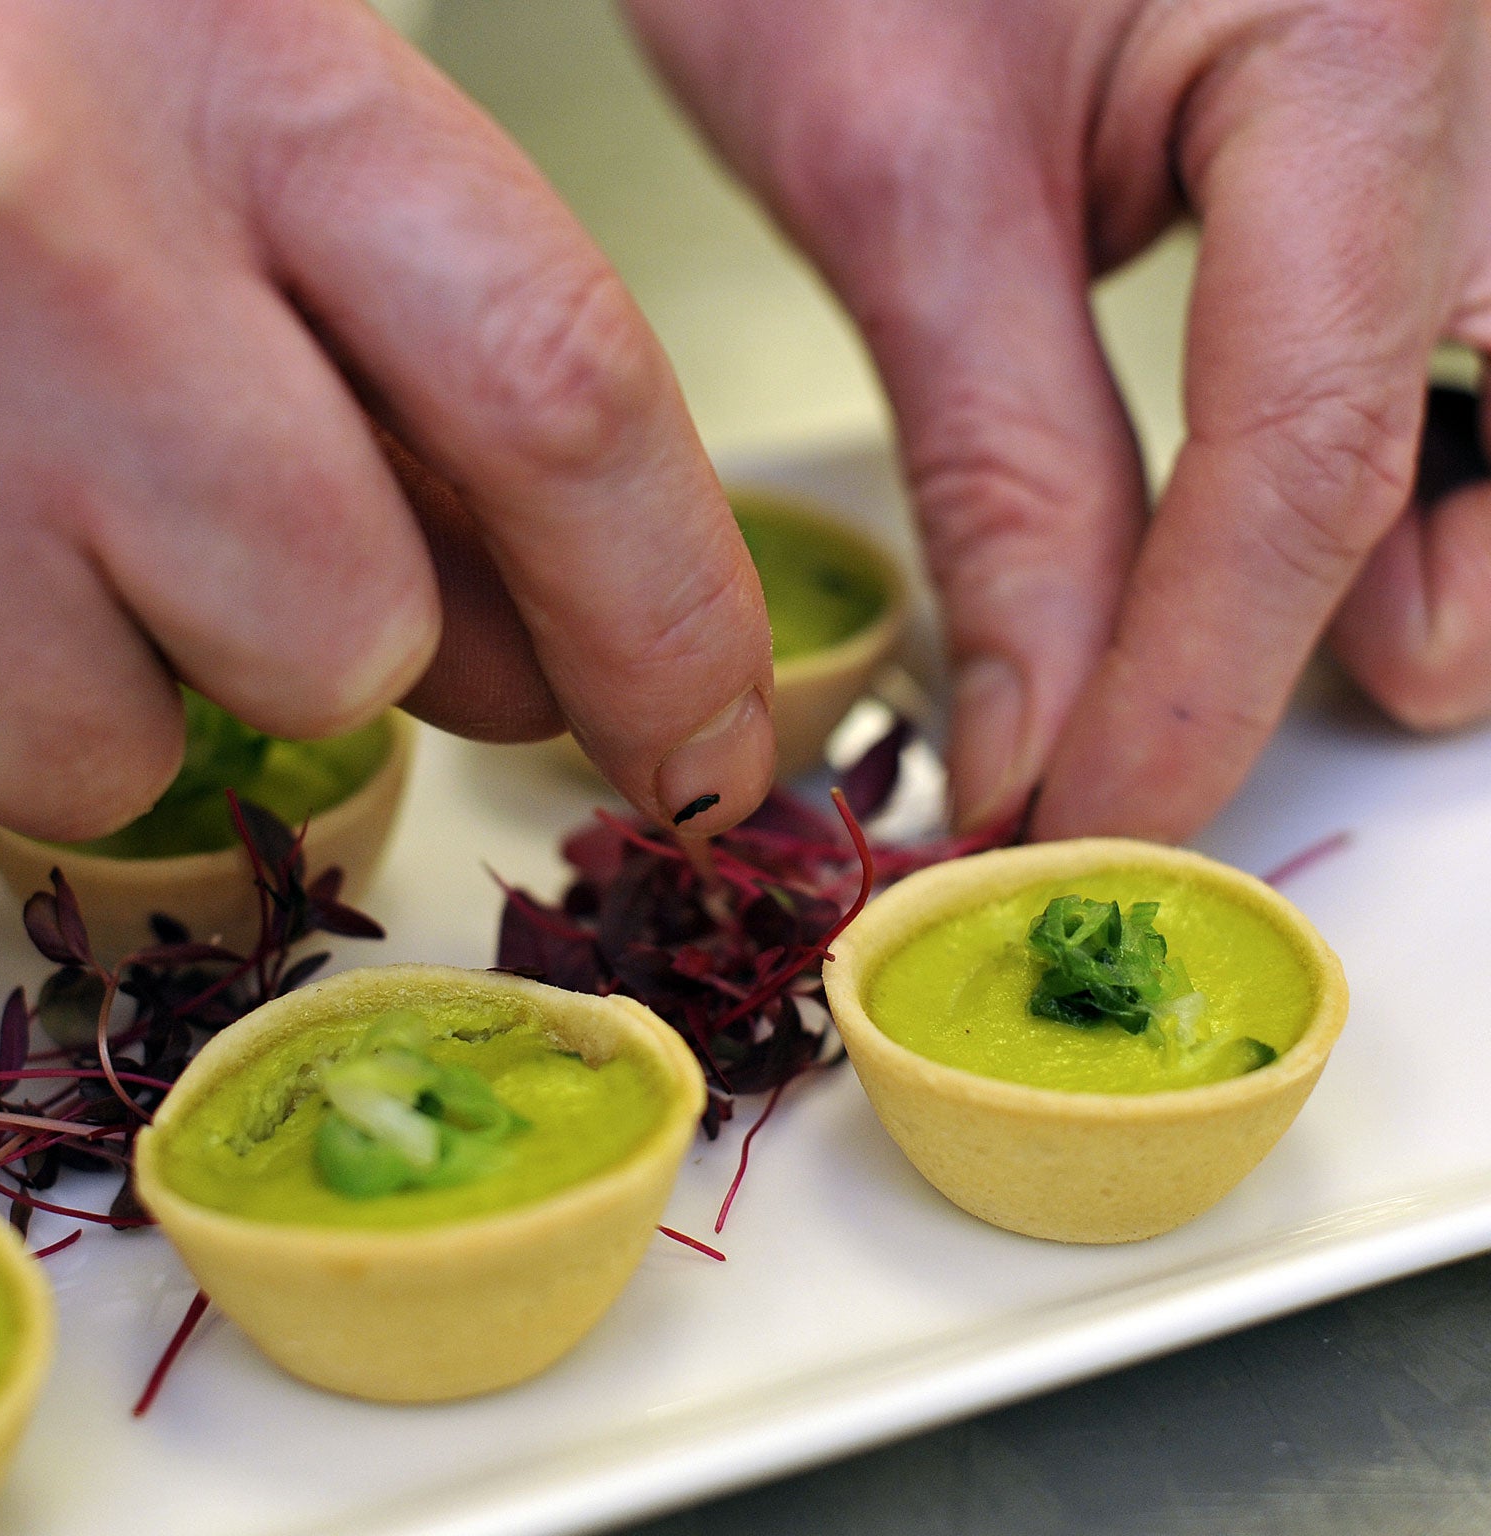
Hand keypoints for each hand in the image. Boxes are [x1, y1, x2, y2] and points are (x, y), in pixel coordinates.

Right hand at [0, 0, 774, 933]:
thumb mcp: (126, 115)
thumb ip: (372, 343)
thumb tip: (540, 646)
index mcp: (184, 42)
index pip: (548, 378)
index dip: (665, 606)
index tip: (695, 741)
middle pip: (343, 628)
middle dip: (268, 634)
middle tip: (87, 507)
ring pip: (108, 765)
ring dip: (27, 692)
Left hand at [628, 0, 1490, 838]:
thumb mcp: (895, 178)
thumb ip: (1001, 467)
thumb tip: (1044, 726)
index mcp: (1354, 25)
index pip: (1310, 442)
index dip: (1204, 677)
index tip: (1096, 821)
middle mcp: (1456, 27)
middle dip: (1423, 594)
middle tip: (1305, 735)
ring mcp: (1441, 43)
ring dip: (1459, 513)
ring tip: (1371, 650)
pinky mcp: (1374, 63)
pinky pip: (1453, 264)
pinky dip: (1416, 413)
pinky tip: (1358, 501)